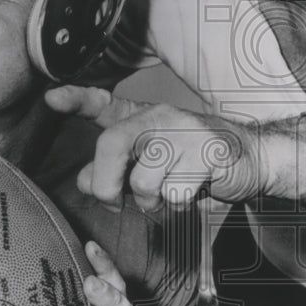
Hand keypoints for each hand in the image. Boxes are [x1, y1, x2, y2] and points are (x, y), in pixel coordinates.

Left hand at [46, 84, 263, 210]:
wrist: (254, 159)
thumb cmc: (196, 163)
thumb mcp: (151, 164)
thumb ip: (114, 170)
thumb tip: (86, 181)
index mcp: (142, 117)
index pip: (102, 104)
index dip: (75, 100)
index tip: (51, 100)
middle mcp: (161, 117)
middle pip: (112, 145)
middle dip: (106, 184)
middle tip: (115, 203)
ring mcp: (185, 132)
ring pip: (144, 180)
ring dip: (152, 201)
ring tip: (169, 192)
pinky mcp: (208, 152)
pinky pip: (175, 194)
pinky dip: (178, 205)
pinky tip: (191, 194)